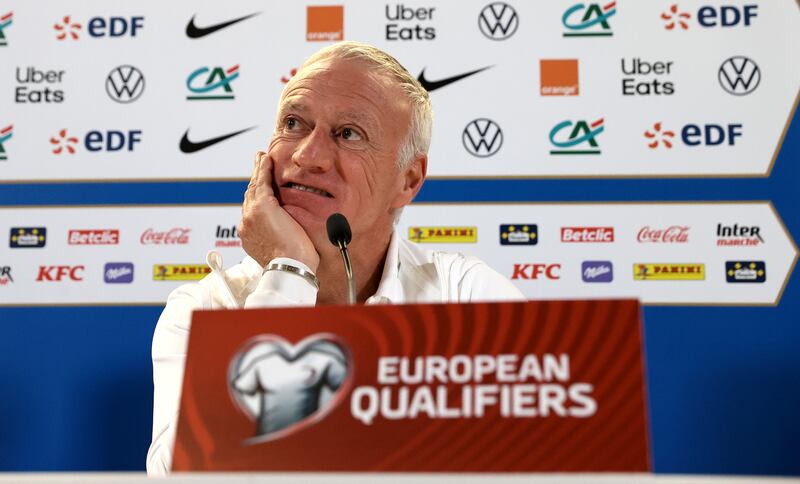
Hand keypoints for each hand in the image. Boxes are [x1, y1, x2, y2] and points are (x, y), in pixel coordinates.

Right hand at [238, 151, 319, 271]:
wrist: (290, 266)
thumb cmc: (293, 264)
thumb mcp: (284, 248)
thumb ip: (282, 236)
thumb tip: (291, 231)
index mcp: (251, 236)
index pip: (252, 211)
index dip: (257, 198)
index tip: (262, 190)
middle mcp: (246, 224)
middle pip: (249, 196)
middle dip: (254, 181)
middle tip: (258, 167)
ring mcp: (251, 214)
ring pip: (254, 187)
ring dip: (258, 171)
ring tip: (261, 159)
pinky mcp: (262, 206)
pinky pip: (261, 182)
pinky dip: (263, 169)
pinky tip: (266, 160)